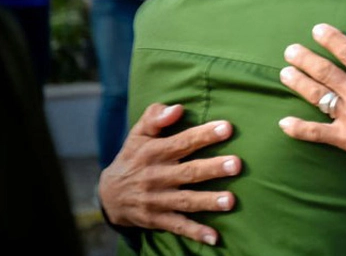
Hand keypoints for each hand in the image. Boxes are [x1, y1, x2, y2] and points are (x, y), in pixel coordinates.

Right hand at [98, 103, 241, 245]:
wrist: (108, 195)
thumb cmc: (133, 157)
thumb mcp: (138, 134)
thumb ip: (156, 117)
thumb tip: (177, 108)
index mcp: (154, 152)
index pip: (182, 142)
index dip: (204, 135)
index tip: (228, 128)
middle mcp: (156, 176)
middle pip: (188, 172)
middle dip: (212, 169)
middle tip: (236, 164)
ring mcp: (157, 200)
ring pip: (185, 201)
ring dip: (208, 201)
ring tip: (231, 201)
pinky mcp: (157, 219)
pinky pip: (178, 226)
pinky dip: (195, 233)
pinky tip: (214, 237)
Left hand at [278, 18, 345, 188]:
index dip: (330, 39)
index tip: (316, 30)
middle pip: (325, 72)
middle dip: (305, 59)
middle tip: (290, 50)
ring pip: (317, 96)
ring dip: (299, 83)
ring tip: (284, 73)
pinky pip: (318, 133)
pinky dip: (299, 129)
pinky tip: (284, 122)